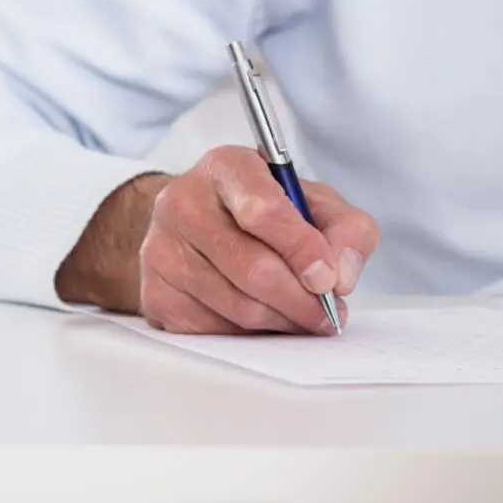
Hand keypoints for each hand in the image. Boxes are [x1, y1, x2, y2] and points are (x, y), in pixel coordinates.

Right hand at [57, 147, 378, 333]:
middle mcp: (182, 203)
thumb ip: (347, 230)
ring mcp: (161, 250)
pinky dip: (251, 334)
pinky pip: (215, 330)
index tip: (328, 279)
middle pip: (252, 268)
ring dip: (282, 321)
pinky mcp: (156, 294)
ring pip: (237, 306)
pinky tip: (265, 318)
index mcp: (226, 168)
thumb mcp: (316, 204)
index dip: (302, 249)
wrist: (196, 226)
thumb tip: (341, 277)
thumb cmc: (264, 212)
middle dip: (301, 300)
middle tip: (328, 313)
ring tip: (303, 317)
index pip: (262, 209)